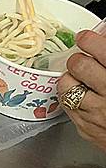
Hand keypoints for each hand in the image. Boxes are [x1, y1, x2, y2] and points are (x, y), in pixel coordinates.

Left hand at [57, 31, 105, 152]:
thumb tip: (104, 40)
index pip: (100, 50)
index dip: (89, 40)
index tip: (85, 38)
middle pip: (79, 65)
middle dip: (79, 59)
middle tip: (83, 60)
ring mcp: (96, 114)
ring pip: (66, 86)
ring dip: (71, 79)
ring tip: (80, 80)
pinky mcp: (86, 128)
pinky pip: (67, 106)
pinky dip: (71, 99)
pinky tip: (82, 97)